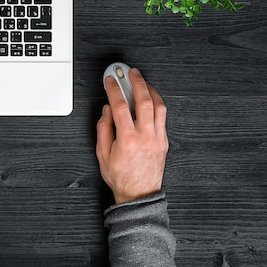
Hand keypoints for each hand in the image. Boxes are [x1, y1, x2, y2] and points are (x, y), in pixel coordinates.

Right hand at [96, 68, 168, 203]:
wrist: (139, 194)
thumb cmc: (121, 177)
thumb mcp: (102, 154)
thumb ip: (103, 129)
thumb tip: (106, 111)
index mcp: (127, 139)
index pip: (120, 106)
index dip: (114, 89)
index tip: (110, 80)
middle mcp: (145, 136)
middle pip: (144, 100)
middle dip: (136, 82)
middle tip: (130, 72)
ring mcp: (157, 138)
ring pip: (158, 106)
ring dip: (150, 90)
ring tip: (142, 81)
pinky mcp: (164, 141)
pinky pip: (163, 116)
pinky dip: (157, 103)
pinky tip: (151, 98)